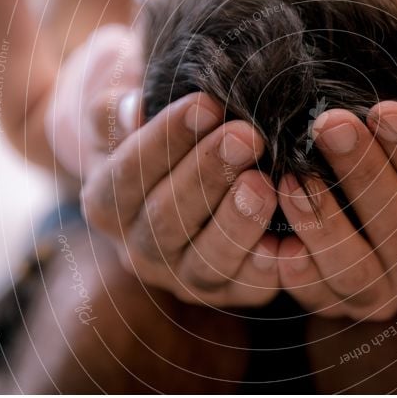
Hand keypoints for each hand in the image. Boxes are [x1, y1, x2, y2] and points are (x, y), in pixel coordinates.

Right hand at [80, 91, 280, 306]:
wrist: (190, 178)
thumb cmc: (158, 135)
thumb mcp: (123, 116)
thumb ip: (115, 109)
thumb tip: (132, 110)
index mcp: (106, 205)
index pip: (127, 174)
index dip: (166, 139)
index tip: (206, 104)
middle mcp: (139, 251)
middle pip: (166, 220)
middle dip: (209, 175)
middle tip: (247, 136)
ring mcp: (183, 278)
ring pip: (205, 262)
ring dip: (237, 223)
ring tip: (265, 183)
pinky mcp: (229, 293)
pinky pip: (248, 288)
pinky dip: (268, 268)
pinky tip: (290, 241)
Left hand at [275, 102, 396, 320]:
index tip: (383, 110)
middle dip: (363, 176)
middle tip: (330, 125)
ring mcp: (388, 299)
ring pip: (356, 273)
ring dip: (323, 225)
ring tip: (293, 177)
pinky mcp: (345, 306)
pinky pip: (318, 296)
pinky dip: (296, 269)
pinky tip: (276, 233)